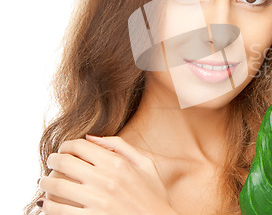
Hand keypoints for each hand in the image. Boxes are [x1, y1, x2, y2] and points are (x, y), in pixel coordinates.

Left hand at [38, 135, 177, 214]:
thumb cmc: (154, 196)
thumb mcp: (146, 165)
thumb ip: (120, 146)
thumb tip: (91, 137)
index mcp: (118, 163)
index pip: (80, 146)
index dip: (66, 145)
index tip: (62, 150)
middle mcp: (106, 180)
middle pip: (64, 162)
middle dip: (52, 161)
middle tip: (50, 163)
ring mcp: (98, 201)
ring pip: (57, 187)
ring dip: (45, 183)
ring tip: (44, 183)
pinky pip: (58, 211)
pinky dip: (48, 206)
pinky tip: (49, 204)